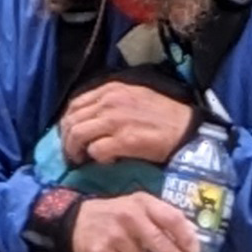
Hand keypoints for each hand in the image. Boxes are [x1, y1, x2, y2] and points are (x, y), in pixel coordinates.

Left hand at [59, 81, 193, 166]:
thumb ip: (109, 101)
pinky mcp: (124, 141)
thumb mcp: (133, 96)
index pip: (74, 104)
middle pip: (71, 121)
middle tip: (72, 154)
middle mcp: (109, 102)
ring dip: (75, 151)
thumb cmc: (162, 114)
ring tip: (81, 160)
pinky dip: (96, 159)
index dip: (67, 123)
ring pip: (78, 135)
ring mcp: (116, 121)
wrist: (185, 128)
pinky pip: (96, 151)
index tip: (69, 136)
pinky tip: (106, 161)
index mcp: (111, 89)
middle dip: (66, 140)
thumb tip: (89, 117)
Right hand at [68, 190, 201, 251]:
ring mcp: (115, 234)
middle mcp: (130, 216)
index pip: (172, 218)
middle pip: (162, 244)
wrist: (74, 222)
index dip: (187, 238)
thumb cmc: (115, 217)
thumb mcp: (138, 209)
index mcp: (143, 202)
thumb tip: (191, 239)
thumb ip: (161, 220)